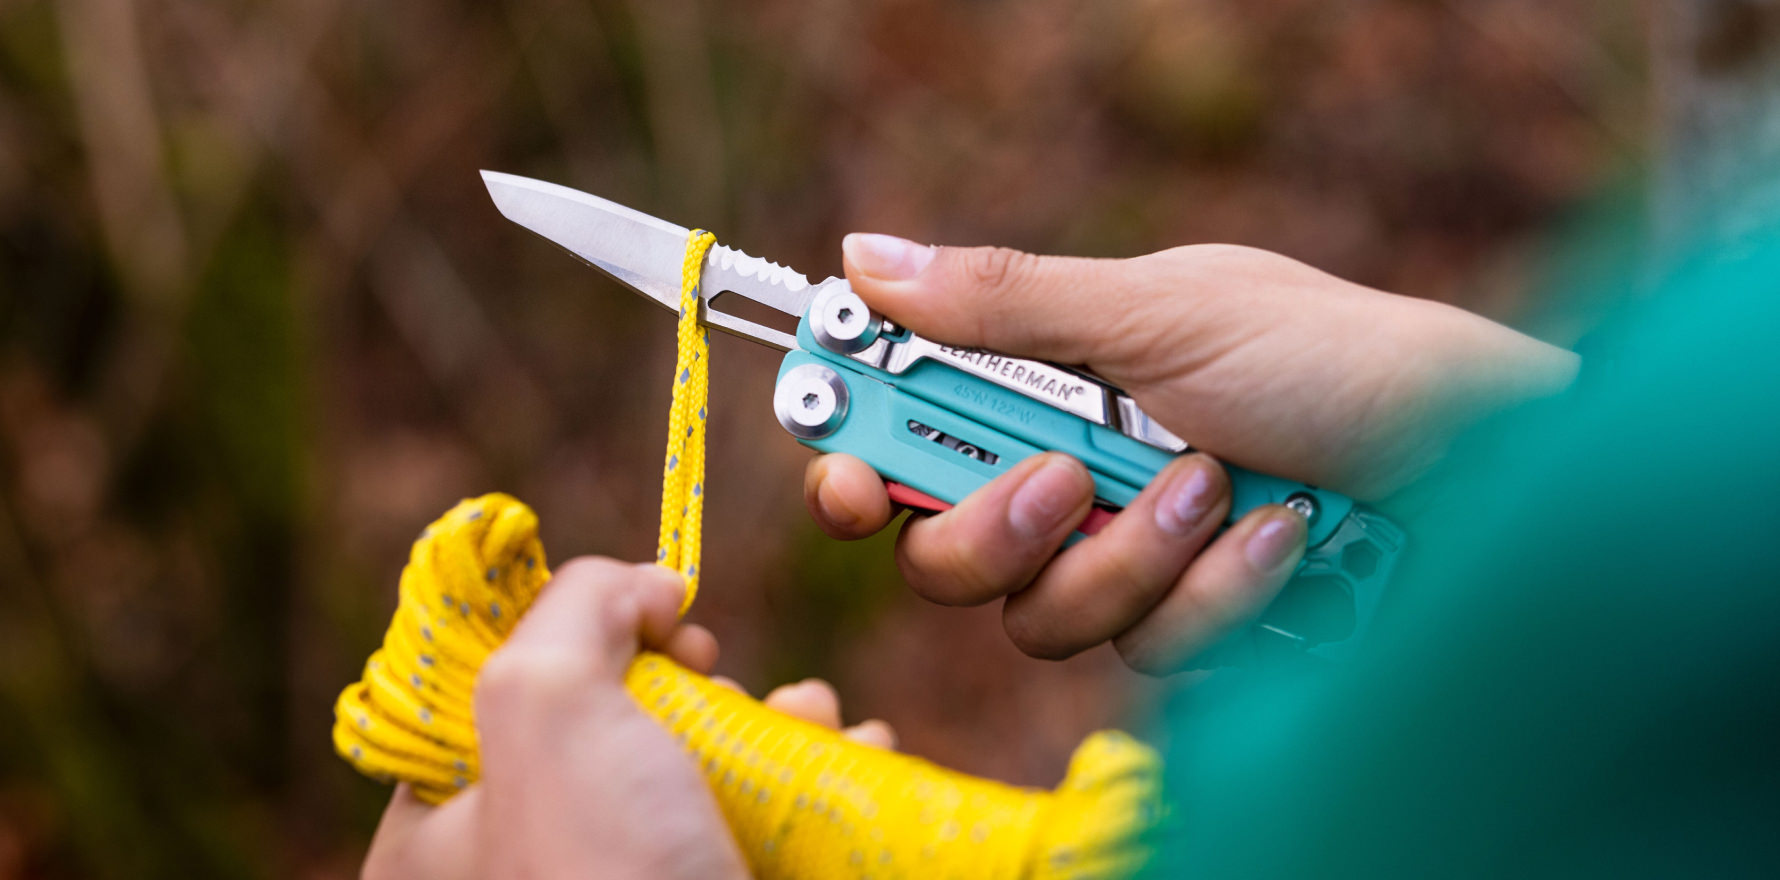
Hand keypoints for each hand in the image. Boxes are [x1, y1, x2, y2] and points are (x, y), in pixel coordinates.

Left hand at [360, 557, 895, 879]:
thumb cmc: (602, 874)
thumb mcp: (546, 701)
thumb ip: (575, 608)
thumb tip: (645, 586)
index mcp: (445, 833)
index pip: (495, 696)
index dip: (574, 636)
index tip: (646, 619)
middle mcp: (532, 866)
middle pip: (616, 726)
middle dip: (696, 682)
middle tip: (718, 678)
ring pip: (704, 775)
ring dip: (777, 721)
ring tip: (814, 712)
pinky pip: (765, 827)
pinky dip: (818, 780)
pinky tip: (853, 750)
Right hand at [806, 237, 1577, 672]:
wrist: (1482, 462)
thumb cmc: (1336, 358)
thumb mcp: (1161, 312)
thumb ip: (1007, 302)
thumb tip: (863, 258)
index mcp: (1050, 383)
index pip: (908, 428)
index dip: (853, 457)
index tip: (844, 472)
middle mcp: (1072, 477)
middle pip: (938, 553)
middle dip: (994, 529)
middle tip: (1060, 483)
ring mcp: (1128, 559)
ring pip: (1038, 618)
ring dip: (1134, 555)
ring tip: (1224, 487)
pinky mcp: (1186, 626)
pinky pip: (1142, 651)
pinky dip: (1214, 595)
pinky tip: (1281, 539)